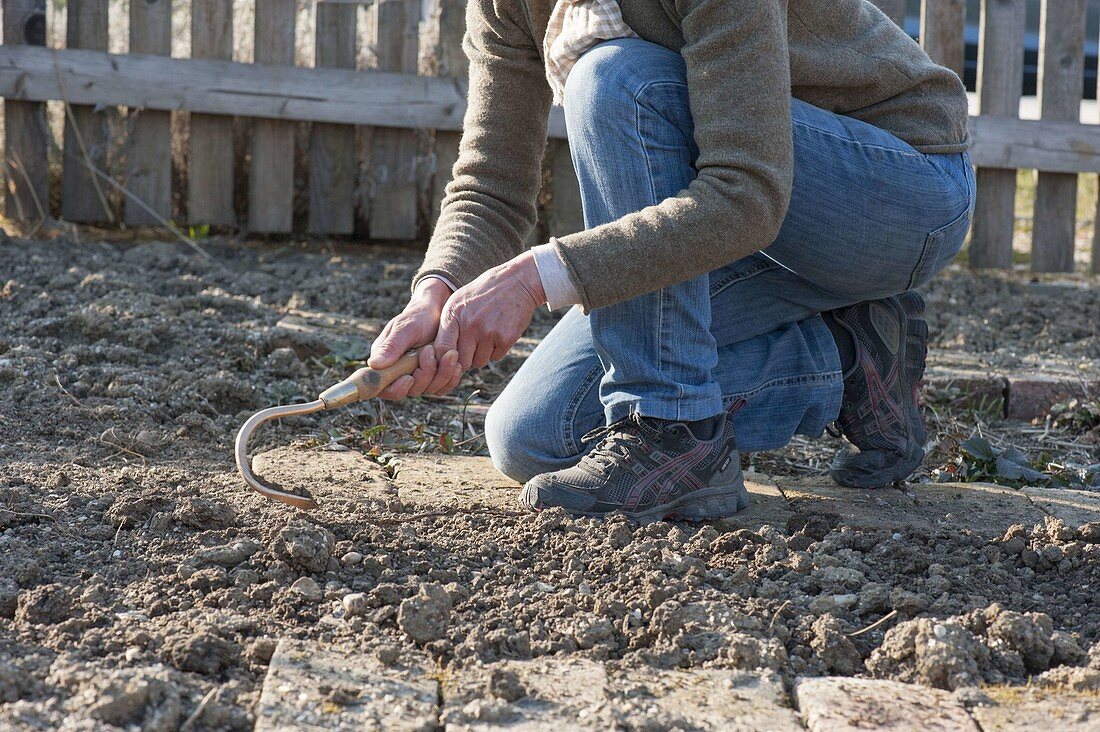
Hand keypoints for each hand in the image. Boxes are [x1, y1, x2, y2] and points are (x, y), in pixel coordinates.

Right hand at [368, 278, 461, 399]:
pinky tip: (456, 363)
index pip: (384, 388)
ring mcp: (418, 375)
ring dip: (442, 374)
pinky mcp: (434, 376)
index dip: (396, 389)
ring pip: (429, 389)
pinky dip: (451, 377)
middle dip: (425, 374)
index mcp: (385, 362)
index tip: (409, 378)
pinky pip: (442, 387)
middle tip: (431, 351)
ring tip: (450, 352)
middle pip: (411, 390)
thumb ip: (391, 346)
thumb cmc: (419, 316)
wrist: (439, 311)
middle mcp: (400, 372)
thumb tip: (374, 364)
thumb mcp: (405, 328)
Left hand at [432, 251, 545, 391]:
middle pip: (462, 361)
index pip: (442, 350)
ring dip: (483, 354)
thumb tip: (440, 354)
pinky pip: (496, 357)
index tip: (452, 356)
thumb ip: (448, 325)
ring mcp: (488, 332)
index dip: (446, 360)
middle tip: (472, 347)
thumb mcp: (459, 301)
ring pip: (479, 362)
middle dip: (466, 358)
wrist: (516, 281)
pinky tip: (499, 333)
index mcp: (453, 315)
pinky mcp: (506, 338)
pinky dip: (497, 350)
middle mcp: (469, 325)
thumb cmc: (484, 293)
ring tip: (487, 335)